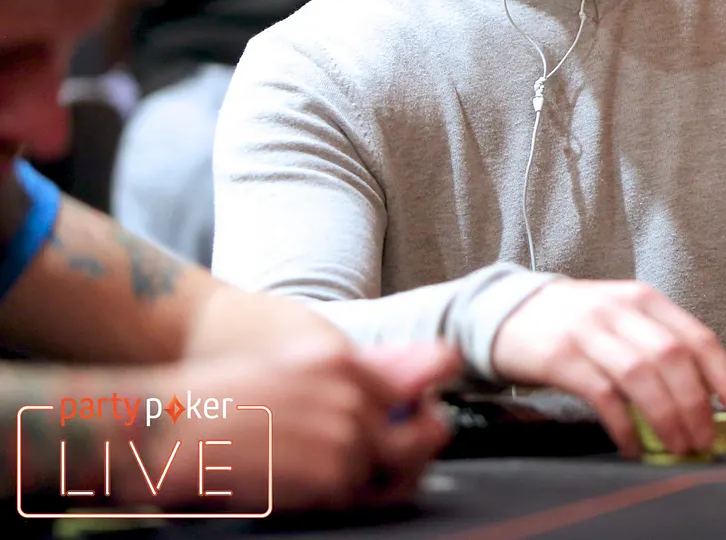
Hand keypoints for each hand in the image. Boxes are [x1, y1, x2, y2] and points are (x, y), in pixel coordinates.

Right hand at [135, 340, 458, 511]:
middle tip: (394, 472)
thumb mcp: (286, 370)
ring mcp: (345, 432)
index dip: (415, 417)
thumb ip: (341, 382)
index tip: (413, 431)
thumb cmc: (214, 403)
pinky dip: (344, 502)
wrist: (165, 428)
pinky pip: (357, 497)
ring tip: (339, 486)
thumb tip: (396, 398)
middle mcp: (353, 392)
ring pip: (392, 471)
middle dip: (413, 456)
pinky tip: (310, 494)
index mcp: (342, 361)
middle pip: (421, 435)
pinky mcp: (330, 474)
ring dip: (376, 484)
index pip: (411, 391)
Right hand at [490, 280, 725, 458]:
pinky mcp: (560, 357)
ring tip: (677, 446)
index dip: (725, 377)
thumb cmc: (575, 320)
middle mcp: (620, 309)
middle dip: (696, 406)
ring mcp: (589, 331)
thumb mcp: (621, 315)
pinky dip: (625, 426)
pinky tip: (634, 446)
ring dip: (666, 417)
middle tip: (703, 440)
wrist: (506, 310)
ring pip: (642, 377)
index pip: (698, 337)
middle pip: (673, 359)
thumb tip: (703, 395)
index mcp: (644, 298)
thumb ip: (657, 342)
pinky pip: (604, 396)